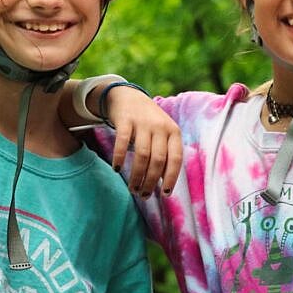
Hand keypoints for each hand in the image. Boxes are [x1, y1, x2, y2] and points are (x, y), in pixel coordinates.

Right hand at [97, 84, 182, 198]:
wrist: (129, 97)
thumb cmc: (149, 123)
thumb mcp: (163, 135)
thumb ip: (166, 155)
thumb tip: (165, 184)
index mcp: (174, 132)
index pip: (176, 159)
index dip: (171, 178)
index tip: (165, 194)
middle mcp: (161, 127)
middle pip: (158, 160)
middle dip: (151, 181)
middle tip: (143, 195)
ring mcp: (143, 122)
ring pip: (142, 155)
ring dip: (136, 175)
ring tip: (132, 188)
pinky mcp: (125, 120)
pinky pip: (122, 142)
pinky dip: (119, 157)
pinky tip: (116, 169)